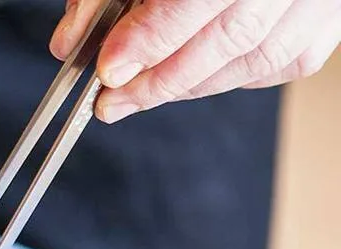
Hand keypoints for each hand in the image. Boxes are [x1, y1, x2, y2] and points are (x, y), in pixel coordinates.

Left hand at [50, 0, 340, 122]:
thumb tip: (68, 42)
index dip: (152, 39)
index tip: (110, 70)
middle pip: (231, 37)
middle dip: (161, 79)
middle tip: (111, 102)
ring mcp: (316, 1)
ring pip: (255, 59)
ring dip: (188, 87)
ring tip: (137, 97)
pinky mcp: (322, 28)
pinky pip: (276, 66)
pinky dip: (225, 79)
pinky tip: (188, 79)